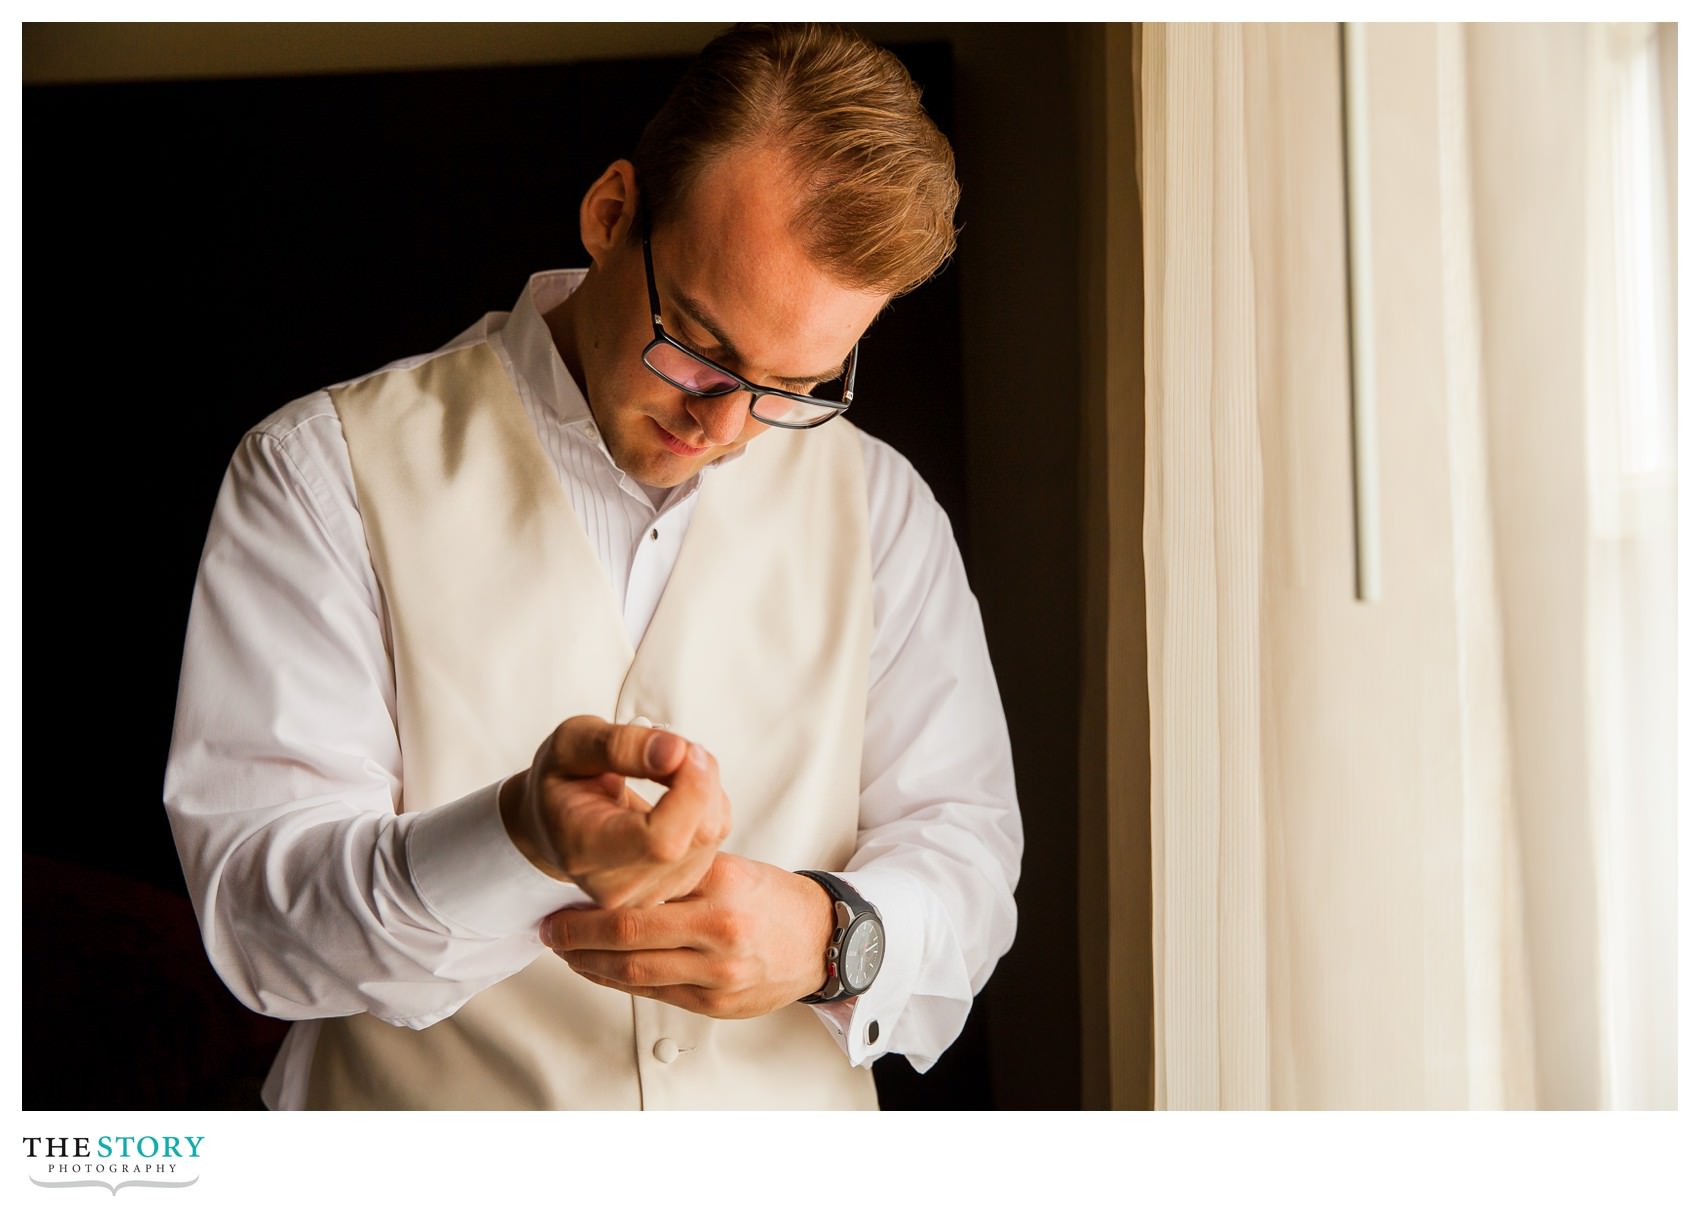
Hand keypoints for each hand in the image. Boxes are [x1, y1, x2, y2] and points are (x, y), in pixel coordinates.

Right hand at [499, 715, 730, 908]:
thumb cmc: (562, 781)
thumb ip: (620, 745)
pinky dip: (708, 803)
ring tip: (668, 765)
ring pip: (712, 832)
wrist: (555, 823)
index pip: (661, 840)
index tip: (687, 749)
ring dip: (706, 786)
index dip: (690, 791)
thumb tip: (676, 753)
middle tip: (676, 746)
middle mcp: (618, 886)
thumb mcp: (571, 744)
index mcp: (584, 851)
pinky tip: (677, 792)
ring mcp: (650, 893)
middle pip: (696, 835)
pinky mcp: (676, 885)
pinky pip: (715, 837)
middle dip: (701, 778)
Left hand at [540, 853, 835, 1018]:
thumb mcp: (731, 868)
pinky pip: (654, 993)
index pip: (640, 896)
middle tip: (548, 930)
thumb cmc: (773, 900)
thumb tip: (616, 869)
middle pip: (627, 938)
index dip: (592, 903)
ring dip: (590, 963)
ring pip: (634, 972)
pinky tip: (601, 969)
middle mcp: (720, 933)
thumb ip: (678, 873)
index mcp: (721, 888)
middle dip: (576, 936)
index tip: (562, 900)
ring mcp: (718, 975)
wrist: (825, 941)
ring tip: (565, 951)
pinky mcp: (716, 1004)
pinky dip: (619, 981)